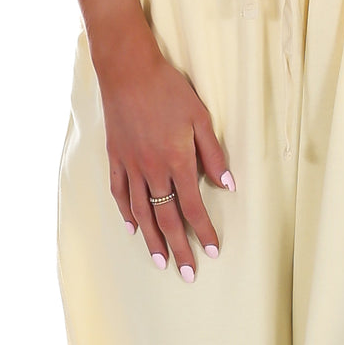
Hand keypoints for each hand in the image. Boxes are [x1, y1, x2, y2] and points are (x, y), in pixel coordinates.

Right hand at [95, 32, 235, 282]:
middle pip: (167, 218)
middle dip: (179, 248)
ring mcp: (131, 165)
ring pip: (141, 212)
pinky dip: (126, 213)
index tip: (212, 250)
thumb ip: (213, 153)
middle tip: (187, 273)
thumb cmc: (169, 89)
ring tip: (161, 261)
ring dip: (152, 240)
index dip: (203, 230)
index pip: (193, 206)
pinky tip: (132, 227)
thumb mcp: (200, 116)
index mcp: (177, 159)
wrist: (128, 71)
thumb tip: (228, 184)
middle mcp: (152, 169)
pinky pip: (119, 193)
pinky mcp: (115, 158)